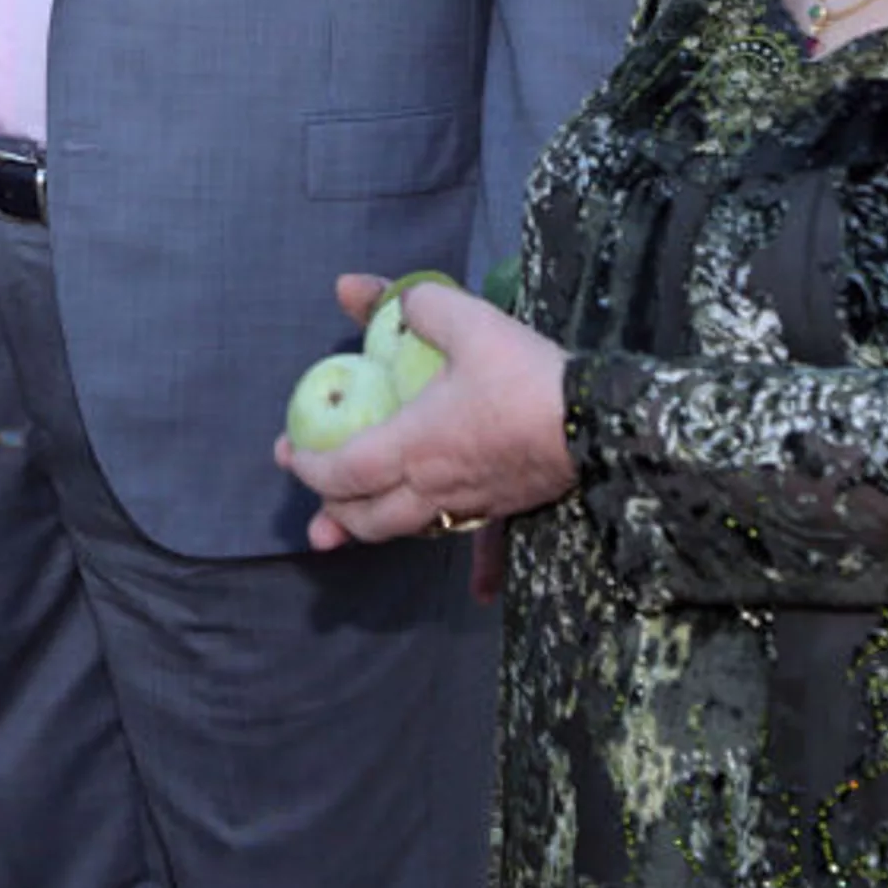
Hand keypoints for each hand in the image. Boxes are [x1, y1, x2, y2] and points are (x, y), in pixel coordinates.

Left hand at [275, 276, 574, 549]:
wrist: (599, 422)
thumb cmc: (525, 376)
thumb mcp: (470, 323)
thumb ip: (421, 306)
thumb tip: (382, 294)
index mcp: (414, 444)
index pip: (345, 468)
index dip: (310, 466)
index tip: (288, 453)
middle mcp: (435, 486)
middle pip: (370, 516)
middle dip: (334, 511)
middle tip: (313, 501)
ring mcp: (474, 503)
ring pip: (413, 531)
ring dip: (376, 532)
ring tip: (352, 530)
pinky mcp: (510, 507)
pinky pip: (489, 545)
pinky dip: (481, 569)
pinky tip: (482, 593)